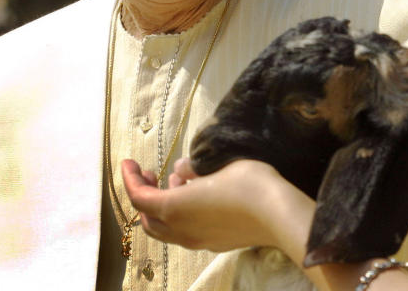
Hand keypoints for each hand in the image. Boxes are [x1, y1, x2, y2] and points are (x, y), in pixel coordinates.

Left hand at [121, 158, 313, 254]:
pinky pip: (185, 232)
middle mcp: (182, 230)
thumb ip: (192, 166)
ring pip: (166, 229)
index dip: (130, 178)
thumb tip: (181, 168)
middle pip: (148, 219)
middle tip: (150, 172)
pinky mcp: (215, 244)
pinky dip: (180, 215)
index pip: (139, 197)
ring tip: (179, 179)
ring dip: (163, 205)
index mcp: (175, 208)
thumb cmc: (247, 183)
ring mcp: (198, 242)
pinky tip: (198, 197)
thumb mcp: (216, 164)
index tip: (129, 162)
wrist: (278, 214)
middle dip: (144, 194)